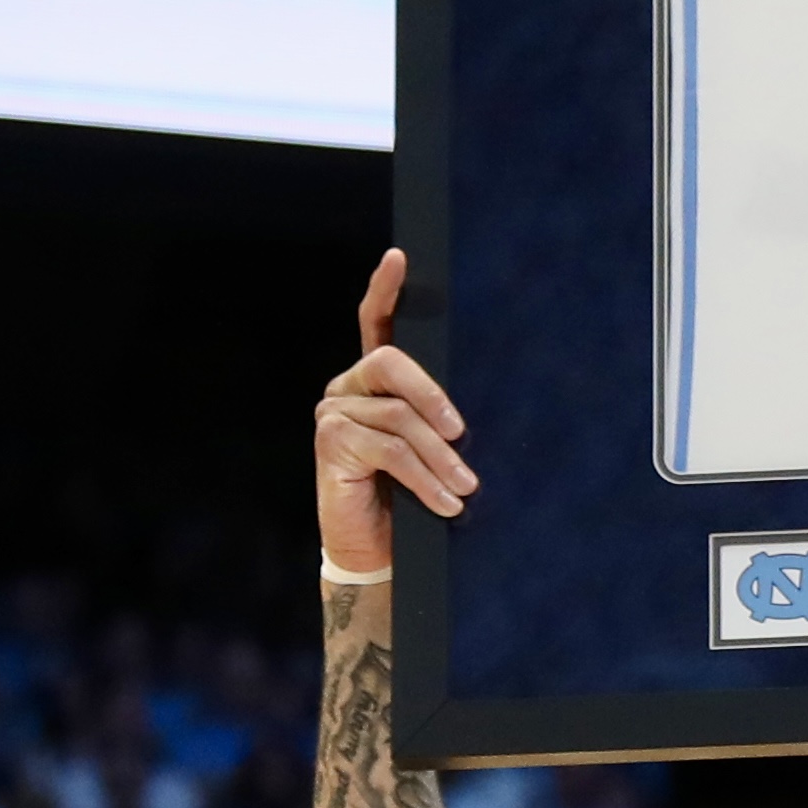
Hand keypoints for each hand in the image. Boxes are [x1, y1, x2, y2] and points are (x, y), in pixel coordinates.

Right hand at [316, 250, 474, 573]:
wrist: (379, 550)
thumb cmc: (412, 497)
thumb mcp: (435, 450)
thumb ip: (442, 418)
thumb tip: (476, 409)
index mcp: (376, 381)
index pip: (376, 322)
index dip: (386, 289)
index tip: (400, 257)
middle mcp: (350, 387)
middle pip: (392, 363)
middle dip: (434, 396)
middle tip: (462, 435)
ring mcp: (335, 412)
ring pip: (398, 417)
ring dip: (439, 457)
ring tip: (466, 488)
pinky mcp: (331, 443)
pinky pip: (390, 451)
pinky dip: (425, 478)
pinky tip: (447, 502)